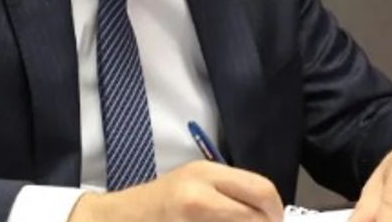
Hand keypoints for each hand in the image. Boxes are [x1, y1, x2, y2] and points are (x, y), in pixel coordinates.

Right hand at [69, 161, 282, 221]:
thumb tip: (268, 213)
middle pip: (257, 214)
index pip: (262, 190)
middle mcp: (200, 191)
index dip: (275, 212)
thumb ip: (229, 193)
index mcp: (207, 173)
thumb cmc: (159, 203)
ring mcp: (192, 216)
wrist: (116, 218)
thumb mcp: (195, 185)